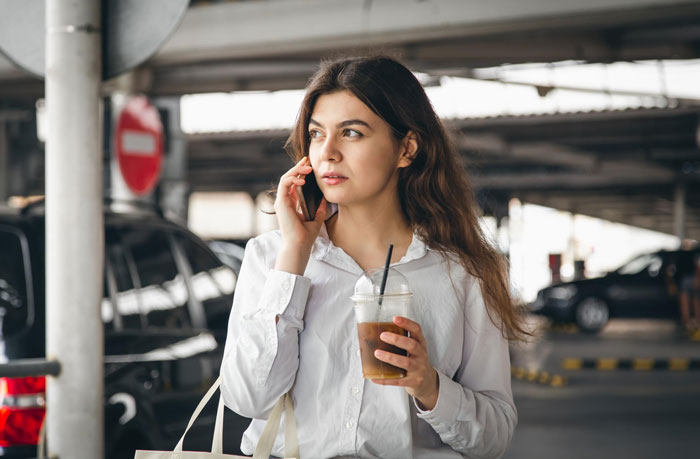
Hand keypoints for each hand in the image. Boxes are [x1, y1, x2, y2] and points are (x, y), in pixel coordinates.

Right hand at [273, 156, 326, 274]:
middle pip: (289, 178)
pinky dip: (293, 179)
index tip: (309, 165)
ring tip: (308, 168)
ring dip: (296, 170)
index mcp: (291, 204)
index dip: (300, 173)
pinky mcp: (281, 202)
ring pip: (286, 178)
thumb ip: (319, 209)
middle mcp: (284, 201)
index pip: (294, 184)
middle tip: (307, 160)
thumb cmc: (306, 236)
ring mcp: (281, 201)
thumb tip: (325, 199)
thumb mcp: (316, 219)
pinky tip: (303, 180)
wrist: (299, 245)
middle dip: (298, 167)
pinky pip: (284, 184)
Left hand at [371, 316, 438, 410]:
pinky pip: (398, 381)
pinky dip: (385, 379)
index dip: (407, 323)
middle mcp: (421, 355)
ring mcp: (418, 369)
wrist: (427, 382)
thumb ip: (402, 341)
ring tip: (377, 353)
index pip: (417, 330)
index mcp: (421, 344)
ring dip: (390, 357)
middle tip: (382, 335)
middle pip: (412, 345)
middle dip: (397, 340)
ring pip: (406, 362)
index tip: (395, 318)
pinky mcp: (413, 382)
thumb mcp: (414, 349)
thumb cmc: (416, 361)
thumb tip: (374, 333)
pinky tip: (375, 377)